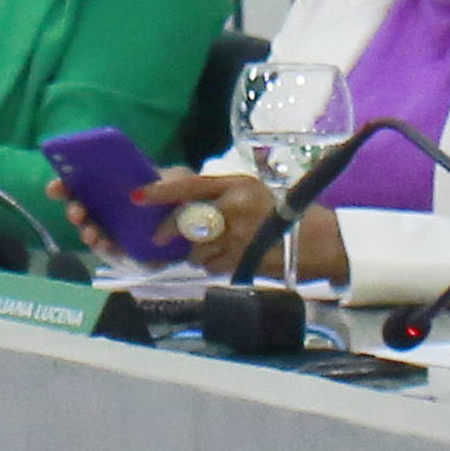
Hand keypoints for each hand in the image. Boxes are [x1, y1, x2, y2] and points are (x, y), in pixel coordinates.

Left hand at [143, 171, 331, 283]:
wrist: (312, 241)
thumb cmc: (276, 211)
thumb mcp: (247, 191)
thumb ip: (215, 194)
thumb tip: (176, 198)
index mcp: (235, 185)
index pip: (191, 186)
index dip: (161, 191)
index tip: (137, 195)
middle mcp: (234, 208)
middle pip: (187, 220)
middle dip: (169, 229)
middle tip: (158, 236)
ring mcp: (237, 237)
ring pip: (195, 247)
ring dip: (195, 250)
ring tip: (214, 245)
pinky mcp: (240, 262)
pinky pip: (209, 265)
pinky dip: (210, 263)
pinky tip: (226, 257)